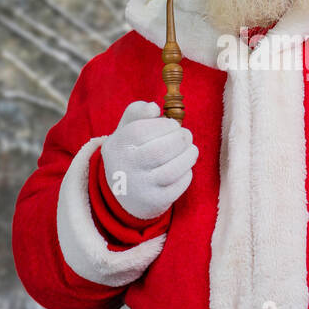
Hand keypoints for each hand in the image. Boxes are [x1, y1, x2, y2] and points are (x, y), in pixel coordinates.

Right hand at [99, 100, 198, 220]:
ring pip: (172, 170)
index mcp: (117, 146)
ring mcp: (140, 187)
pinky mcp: (155, 201)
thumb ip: (137, 112)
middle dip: (180, 139)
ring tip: (191, 149)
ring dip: (188, 156)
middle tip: (186, 136)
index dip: (164, 125)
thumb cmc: (130, 150)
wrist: (122, 191)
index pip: (141, 131)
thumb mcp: (125, 129)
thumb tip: (154, 107)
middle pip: (159, 151)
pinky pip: (178, 186)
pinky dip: (186, 173)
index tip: (173, 124)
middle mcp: (125, 168)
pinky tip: (184, 167)